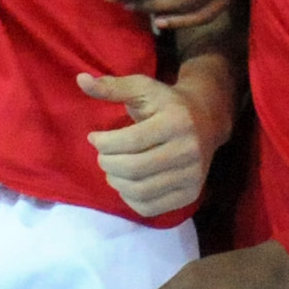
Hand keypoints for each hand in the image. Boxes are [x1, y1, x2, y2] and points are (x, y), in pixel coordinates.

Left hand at [78, 68, 225, 220]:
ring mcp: (192, 176)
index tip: (94, 138)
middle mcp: (189, 150)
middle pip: (134, 169)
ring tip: (112, 170)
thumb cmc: (167, 103)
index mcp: (177, 121)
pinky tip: (126, 184)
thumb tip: (81, 80)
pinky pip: (150, 208)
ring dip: (116, 182)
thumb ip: (112, 86)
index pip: (131, 140)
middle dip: (107, 163)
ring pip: (141, 191)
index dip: (104, 142)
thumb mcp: (142, 88)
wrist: (207, 120)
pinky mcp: (190, 194)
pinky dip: (130, 199)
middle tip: (102, 156)